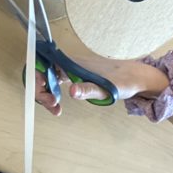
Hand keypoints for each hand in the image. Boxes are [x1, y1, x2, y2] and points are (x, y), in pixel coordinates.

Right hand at [35, 57, 168, 115]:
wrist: (136, 77)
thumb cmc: (123, 81)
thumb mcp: (106, 89)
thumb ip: (88, 89)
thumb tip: (71, 91)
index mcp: (73, 63)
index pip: (42, 65)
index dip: (36, 79)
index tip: (45, 96)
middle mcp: (68, 63)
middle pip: (41, 73)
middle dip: (40, 91)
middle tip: (52, 107)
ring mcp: (69, 69)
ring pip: (46, 79)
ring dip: (44, 94)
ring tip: (55, 109)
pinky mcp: (72, 75)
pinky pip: (53, 82)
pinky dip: (50, 93)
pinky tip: (58, 105)